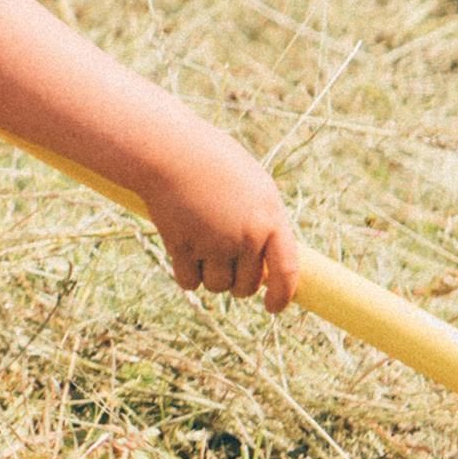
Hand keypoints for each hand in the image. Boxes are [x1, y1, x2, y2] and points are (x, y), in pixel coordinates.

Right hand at [152, 143, 301, 312]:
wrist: (170, 151)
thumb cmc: (212, 162)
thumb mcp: (252, 186)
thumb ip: (263, 222)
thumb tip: (266, 264)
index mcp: (269, 219)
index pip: (287, 271)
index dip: (282, 296)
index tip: (272, 307)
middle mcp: (245, 236)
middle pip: (246, 286)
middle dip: (237, 284)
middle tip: (226, 266)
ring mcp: (213, 243)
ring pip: (216, 286)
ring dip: (210, 277)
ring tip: (202, 251)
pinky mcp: (183, 247)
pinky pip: (188, 281)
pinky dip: (186, 275)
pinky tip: (182, 254)